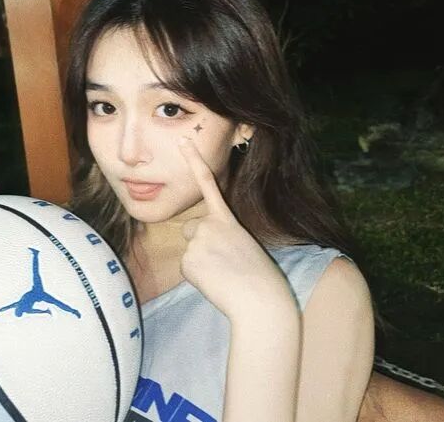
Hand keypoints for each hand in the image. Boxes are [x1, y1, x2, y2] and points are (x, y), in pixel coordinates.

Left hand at [177, 138, 295, 321]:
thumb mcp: (245, 244)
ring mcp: (197, 242)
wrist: (260, 301)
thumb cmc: (260, 277)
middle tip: (222, 261)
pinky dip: (197, 276)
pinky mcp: (188, 261)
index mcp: (228, 219)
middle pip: (190, 228)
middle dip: (199, 241)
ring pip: (190, 249)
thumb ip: (223, 235)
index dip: (194, 160)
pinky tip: (215, 282)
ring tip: (222, 274)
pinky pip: (187, 267)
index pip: (208, 184)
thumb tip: (202, 244)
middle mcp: (209, 225)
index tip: (182, 141)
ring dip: (200, 260)